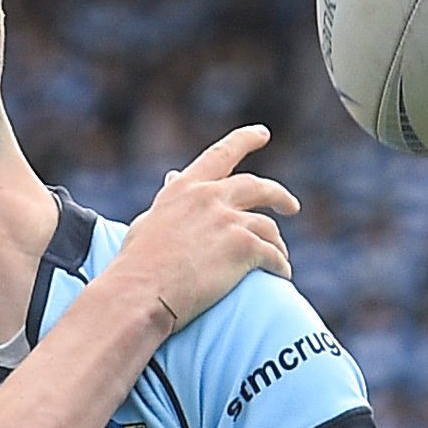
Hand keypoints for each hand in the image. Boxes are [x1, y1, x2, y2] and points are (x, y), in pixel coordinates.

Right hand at [101, 125, 297, 334]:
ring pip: (268, 226)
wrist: (141, 294)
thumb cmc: (136, 266)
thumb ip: (170, 198)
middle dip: (279, 196)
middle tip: (291, 206)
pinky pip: (273, 255)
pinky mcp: (244, 247)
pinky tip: (280, 274)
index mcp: (186, 188)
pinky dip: (280, 265)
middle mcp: (210, 197)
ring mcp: (229, 220)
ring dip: (277, 243)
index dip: (244, 139)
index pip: (220, 154)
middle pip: (258, 187)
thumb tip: (173, 177)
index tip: (261, 133)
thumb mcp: (149, 221)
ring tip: (280, 258)